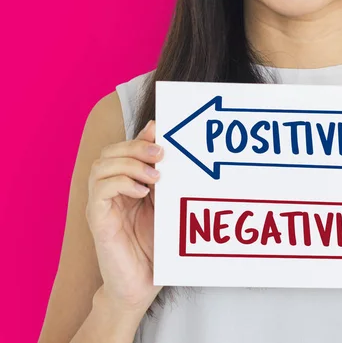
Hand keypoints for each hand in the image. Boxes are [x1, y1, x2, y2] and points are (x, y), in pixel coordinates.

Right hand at [86, 119, 162, 311]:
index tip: (162, 130)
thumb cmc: (155, 246)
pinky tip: (143, 192)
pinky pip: (99, 192)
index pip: (122, 148)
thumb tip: (169, 150)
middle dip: (135, 146)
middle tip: (161, 154)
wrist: (142, 286)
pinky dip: (121, 183)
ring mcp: (101, 205)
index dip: (139, 136)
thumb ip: (163, 180)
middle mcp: (108, 192)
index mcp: (124, 185)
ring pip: (101, 167)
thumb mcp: (165, 206)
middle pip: (109, 153)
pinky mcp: (97, 221)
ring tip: (155, 176)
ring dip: (130, 163)